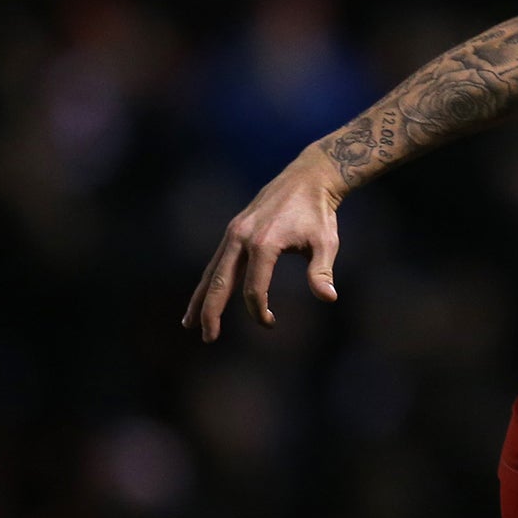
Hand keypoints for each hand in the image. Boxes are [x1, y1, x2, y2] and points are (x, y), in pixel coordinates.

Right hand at [182, 151, 344, 340]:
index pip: (254, 289)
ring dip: (200, 298)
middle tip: (208, 337)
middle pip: (220, 282)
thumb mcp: (326, 242)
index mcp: (264, 244)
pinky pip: (217, 260)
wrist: (307, 179)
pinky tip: (204, 295)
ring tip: (189, 323)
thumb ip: (322, 272)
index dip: (259, 311)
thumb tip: (329, 298)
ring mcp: (234, 233)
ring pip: (212, 271)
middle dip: (211, 312)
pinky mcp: (234, 230)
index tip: (270, 322)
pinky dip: (209, 280)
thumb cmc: (319, 213)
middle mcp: (242, 238)